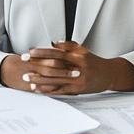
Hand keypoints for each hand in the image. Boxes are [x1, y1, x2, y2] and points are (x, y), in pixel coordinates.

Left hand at [5, 42, 133, 94]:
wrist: (109, 75)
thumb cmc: (95, 62)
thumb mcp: (84, 51)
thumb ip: (69, 46)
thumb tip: (54, 43)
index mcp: (78, 56)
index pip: (57, 53)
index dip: (43, 52)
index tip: (30, 51)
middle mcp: (77, 68)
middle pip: (53, 66)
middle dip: (37, 65)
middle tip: (23, 63)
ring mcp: (77, 80)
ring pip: (55, 80)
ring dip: (39, 79)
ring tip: (26, 77)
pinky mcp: (77, 90)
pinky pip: (59, 90)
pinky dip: (47, 90)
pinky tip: (38, 89)